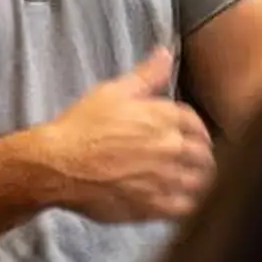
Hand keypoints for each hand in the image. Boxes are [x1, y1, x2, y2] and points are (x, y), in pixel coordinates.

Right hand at [33, 47, 214, 226]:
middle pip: (203, 154)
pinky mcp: (152, 205)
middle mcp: (170, 147)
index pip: (196, 123)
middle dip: (201, 156)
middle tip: (195, 161)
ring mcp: (163, 178)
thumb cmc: (81, 127)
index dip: (196, 130)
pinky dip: (187, 203)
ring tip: (192, 181)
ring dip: (199, 180)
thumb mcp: (113, 91)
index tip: (193, 137)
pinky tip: (181, 201)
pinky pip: (184, 208)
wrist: (58, 164)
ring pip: (200, 182)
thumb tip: (166, 54)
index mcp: (164, 116)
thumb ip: (146, 75)